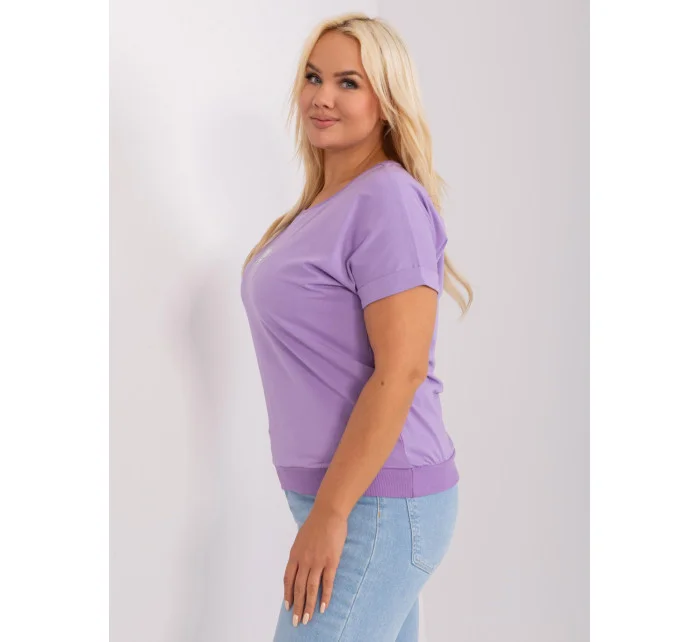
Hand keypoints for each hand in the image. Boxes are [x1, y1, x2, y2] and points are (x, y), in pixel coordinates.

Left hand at [283, 504, 347, 625]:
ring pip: (311, 588)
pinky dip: (325, 596)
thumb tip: (299, 567)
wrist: (329, 512)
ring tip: (308, 619)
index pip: (288, 579)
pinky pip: (327, 582)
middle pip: (298, 588)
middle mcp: (304, 560)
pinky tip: (324, 607)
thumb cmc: (316, 523)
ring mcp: (317, 561)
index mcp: (295, 554)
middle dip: (297, 606)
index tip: (288, 607)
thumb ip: (299, 554)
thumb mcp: (301, 539)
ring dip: (309, 606)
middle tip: (297, 622)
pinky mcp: (331, 561)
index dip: (287, 594)